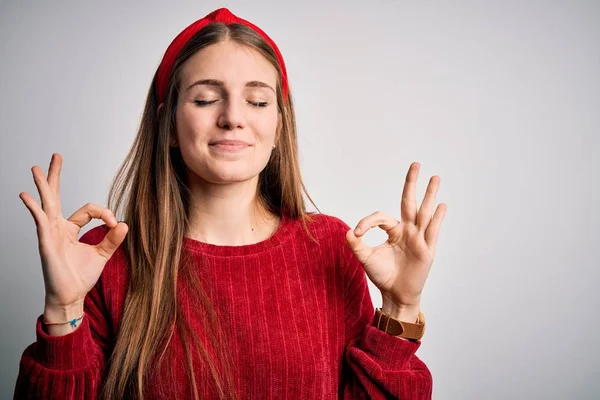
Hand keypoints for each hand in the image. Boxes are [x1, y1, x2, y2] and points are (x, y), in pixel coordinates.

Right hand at [19, 153, 127, 313]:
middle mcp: (58, 228)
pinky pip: (40, 221)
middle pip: (56, 196)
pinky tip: (26, 196)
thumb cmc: (81, 277)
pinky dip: (34, 208)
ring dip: (43, 186)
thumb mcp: (102, 254)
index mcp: (71, 229)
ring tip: (38, 168)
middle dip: (56, 176)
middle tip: (56, 156)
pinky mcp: (46, 242)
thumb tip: (125, 223)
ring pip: (47, 204)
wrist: (71, 296)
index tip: (115, 224)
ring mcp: (50, 234)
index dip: (105, 213)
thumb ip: (112, 239)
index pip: (88, 209)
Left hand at [345, 162, 446, 309]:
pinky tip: (441, 205)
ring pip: (424, 212)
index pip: (381, 217)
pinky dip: (437, 218)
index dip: (368, 222)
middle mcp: (408, 231)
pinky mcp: (427, 250)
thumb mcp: (365, 259)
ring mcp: (418, 239)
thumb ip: (357, 246)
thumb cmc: (382, 276)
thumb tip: (348, 233)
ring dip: (429, 194)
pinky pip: (432, 231)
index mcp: (393, 231)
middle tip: (415, 164)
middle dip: (412, 183)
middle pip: (410, 202)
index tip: (358, 233)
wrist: (395, 295)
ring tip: (435, 177)